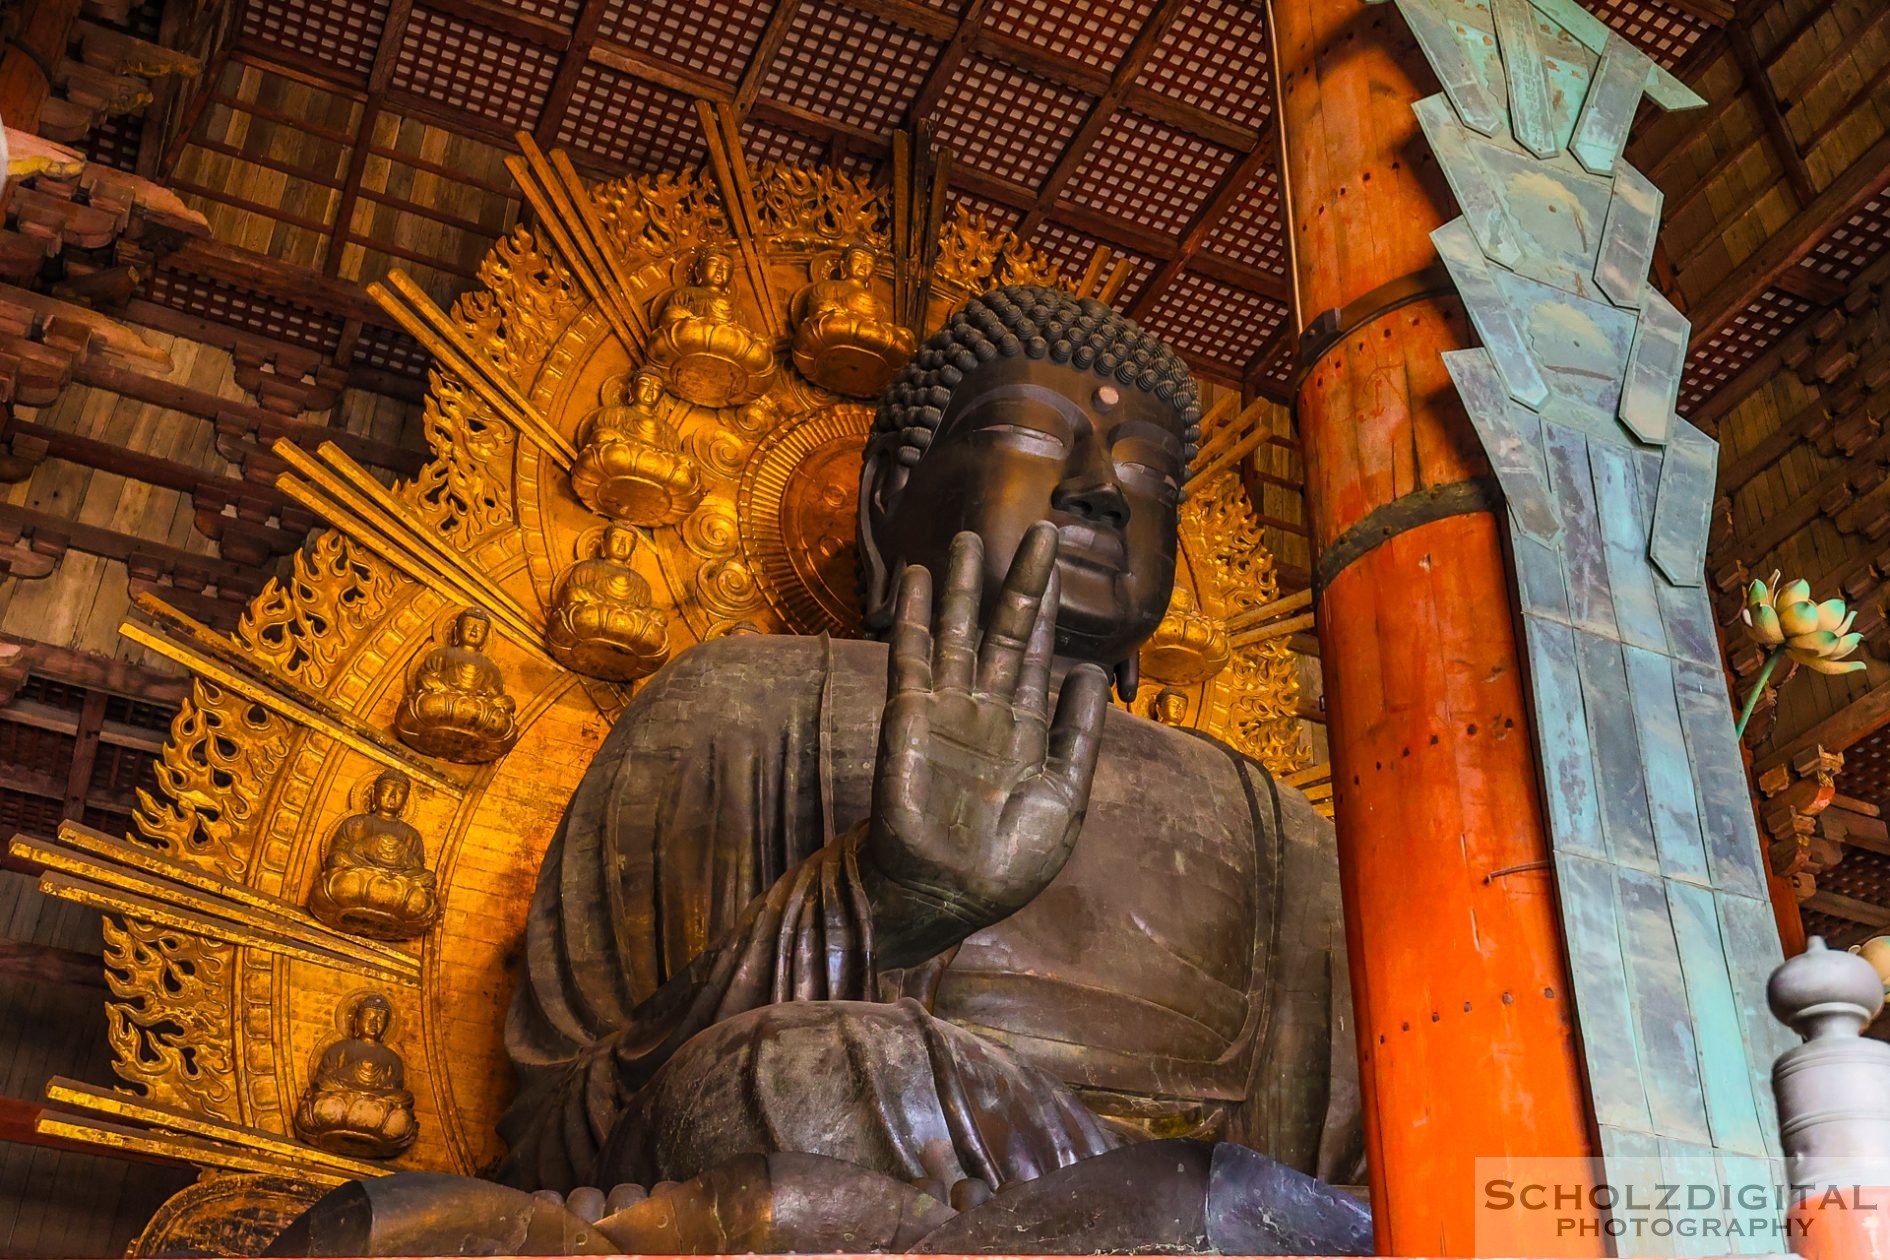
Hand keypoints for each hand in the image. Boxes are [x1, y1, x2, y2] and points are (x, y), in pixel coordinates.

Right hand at [864, 522, 1109, 967]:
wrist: (946, 897)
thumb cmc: (1006, 863)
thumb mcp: (1063, 800)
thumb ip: (1077, 736)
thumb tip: (1093, 671)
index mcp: (1025, 729)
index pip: (1040, 653)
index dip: (1050, 607)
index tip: (1058, 560)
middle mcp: (986, 709)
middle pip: (1005, 631)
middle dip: (1020, 582)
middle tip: (1041, 528)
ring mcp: (946, 710)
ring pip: (956, 633)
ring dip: (960, 587)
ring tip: (967, 539)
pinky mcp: (908, 718)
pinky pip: (911, 657)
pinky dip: (912, 617)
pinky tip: (914, 579)